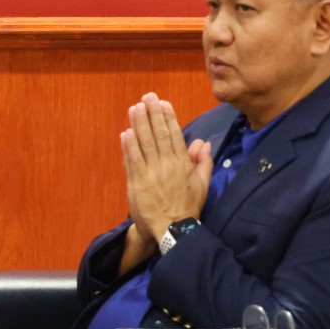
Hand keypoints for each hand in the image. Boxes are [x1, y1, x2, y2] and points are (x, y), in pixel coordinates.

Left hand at [121, 93, 212, 244]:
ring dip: (138, 124)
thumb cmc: (188, 207)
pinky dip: (128, 146)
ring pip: (144, 144)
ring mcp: (151, 174)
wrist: (174, 230)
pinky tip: (126, 132)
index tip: (163, 103)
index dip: (168, 118)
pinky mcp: (137, 184)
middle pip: (158, 135)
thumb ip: (204, 162)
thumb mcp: (203, 185)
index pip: (174, 135)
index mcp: (183, 164)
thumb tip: (204, 143)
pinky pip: (132, 161)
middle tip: (147, 97)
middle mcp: (166, 166)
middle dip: (152, 114)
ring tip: (135, 108)